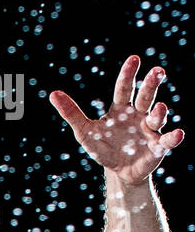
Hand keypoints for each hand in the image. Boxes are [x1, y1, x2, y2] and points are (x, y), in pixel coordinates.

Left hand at [50, 55, 183, 185]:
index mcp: (122, 108)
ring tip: (158, 108)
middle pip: (146, 95)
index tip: (134, 59)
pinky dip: (173, 137)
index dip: (128, 74)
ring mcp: (150, 130)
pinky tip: (178, 134)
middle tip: (158, 71)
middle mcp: (139, 114)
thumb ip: (72, 113)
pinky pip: (167, 140)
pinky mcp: (158, 147)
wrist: (119, 171)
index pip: (125, 88)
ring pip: (157, 116)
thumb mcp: (85, 132)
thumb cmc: (104, 147)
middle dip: (152, 83)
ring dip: (159, 111)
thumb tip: (53, 94)